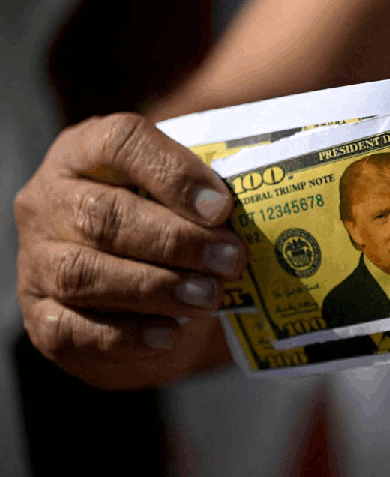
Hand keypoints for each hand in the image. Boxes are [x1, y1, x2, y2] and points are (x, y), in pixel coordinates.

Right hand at [15, 113, 247, 388]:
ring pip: (85, 274)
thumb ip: (210, 191)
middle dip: (176, 240)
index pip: (119, 142)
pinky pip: (74, 330)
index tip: (223, 206)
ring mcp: (36, 261)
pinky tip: (170, 334)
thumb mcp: (183, 196)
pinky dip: (127, 335)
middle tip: (232, 259)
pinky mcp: (41, 318)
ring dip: (157, 287)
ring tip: (211, 296)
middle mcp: (49, 201)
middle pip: (104, 215)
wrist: (136, 295)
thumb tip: (266, 206)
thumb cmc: (168, 226)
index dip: (173, 172)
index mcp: (86, 152)